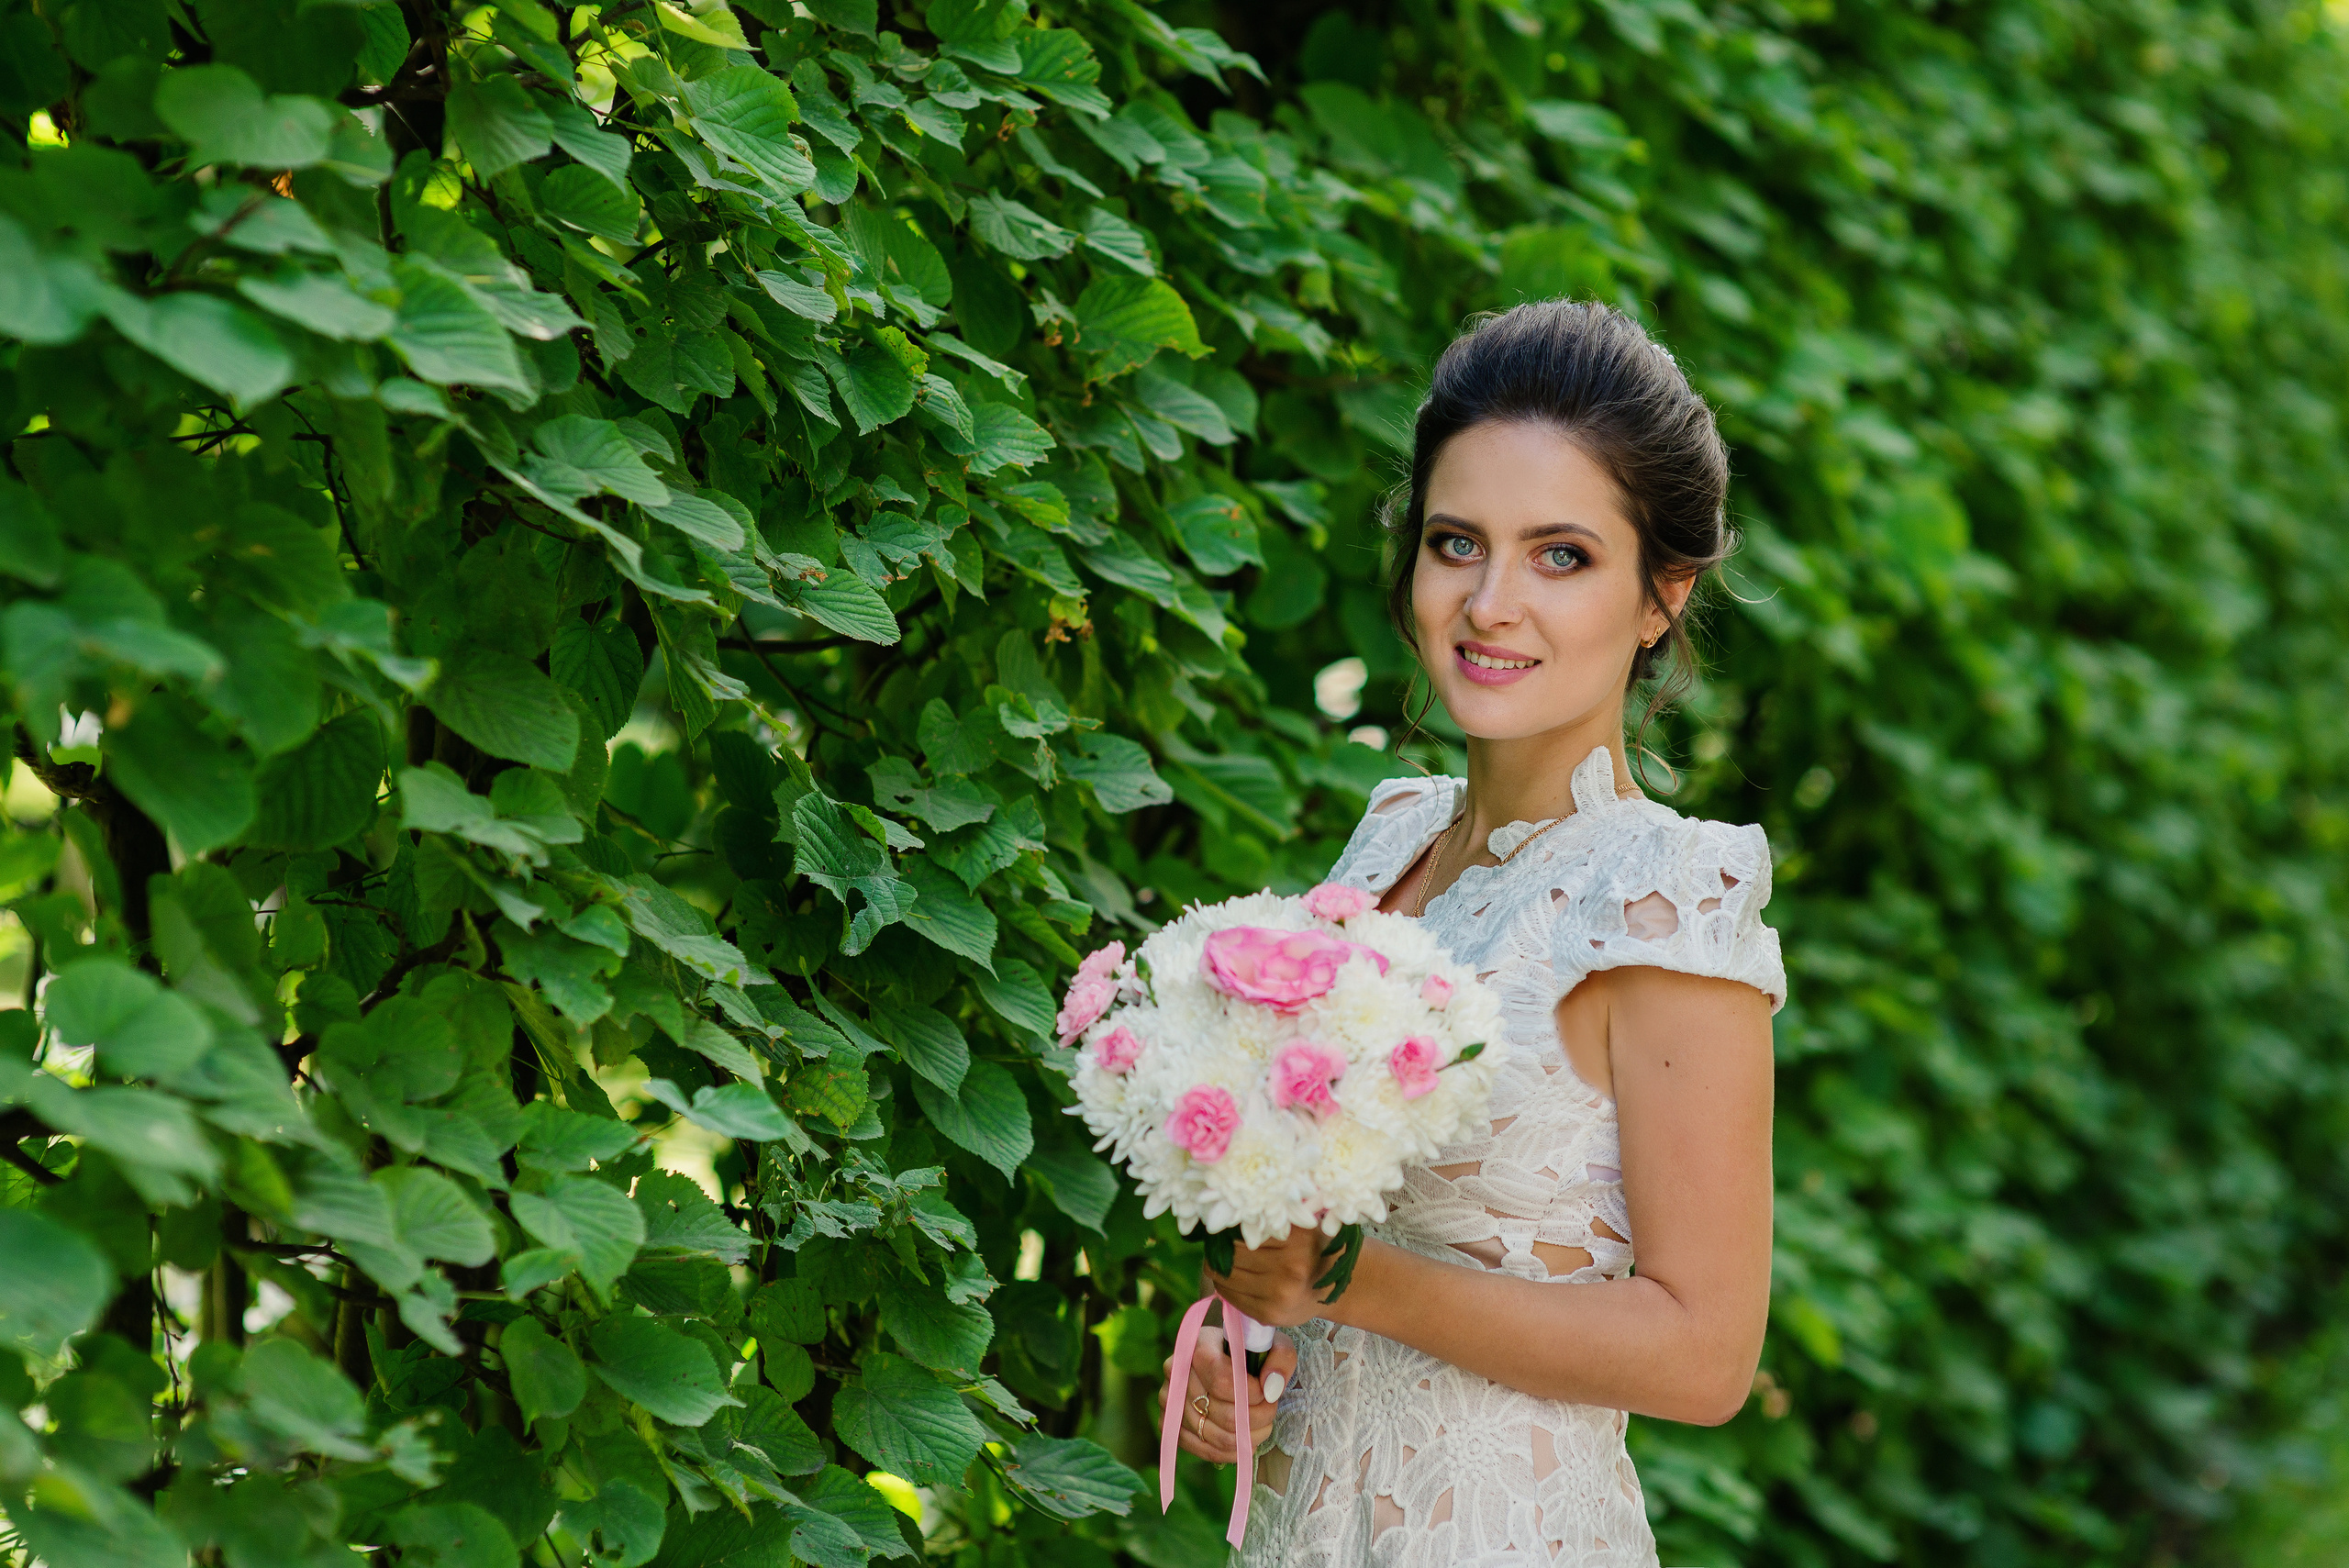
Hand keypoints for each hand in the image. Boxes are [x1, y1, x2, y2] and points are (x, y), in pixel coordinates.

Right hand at [1155, 1324, 1298, 1465]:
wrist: (1222, 1357)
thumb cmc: (1248, 1351)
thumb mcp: (1270, 1343)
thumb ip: (1280, 1358)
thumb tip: (1271, 1388)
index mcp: (1197, 1345)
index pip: (1221, 1380)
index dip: (1250, 1394)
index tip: (1268, 1393)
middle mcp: (1175, 1371)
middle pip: (1222, 1413)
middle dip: (1257, 1417)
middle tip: (1270, 1410)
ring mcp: (1168, 1400)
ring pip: (1216, 1436)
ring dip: (1248, 1436)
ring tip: (1262, 1425)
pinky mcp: (1170, 1424)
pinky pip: (1204, 1450)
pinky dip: (1231, 1452)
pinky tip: (1246, 1440)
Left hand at [1207, 1227, 1338, 1327]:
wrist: (1333, 1287)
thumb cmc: (1311, 1250)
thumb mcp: (1298, 1227)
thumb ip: (1268, 1222)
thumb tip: (1225, 1222)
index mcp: (1296, 1241)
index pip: (1244, 1232)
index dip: (1228, 1231)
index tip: (1224, 1230)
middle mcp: (1289, 1270)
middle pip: (1231, 1257)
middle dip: (1219, 1252)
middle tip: (1217, 1247)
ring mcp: (1278, 1296)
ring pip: (1225, 1279)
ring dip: (1218, 1270)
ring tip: (1222, 1264)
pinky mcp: (1268, 1315)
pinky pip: (1231, 1298)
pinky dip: (1226, 1288)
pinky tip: (1232, 1281)